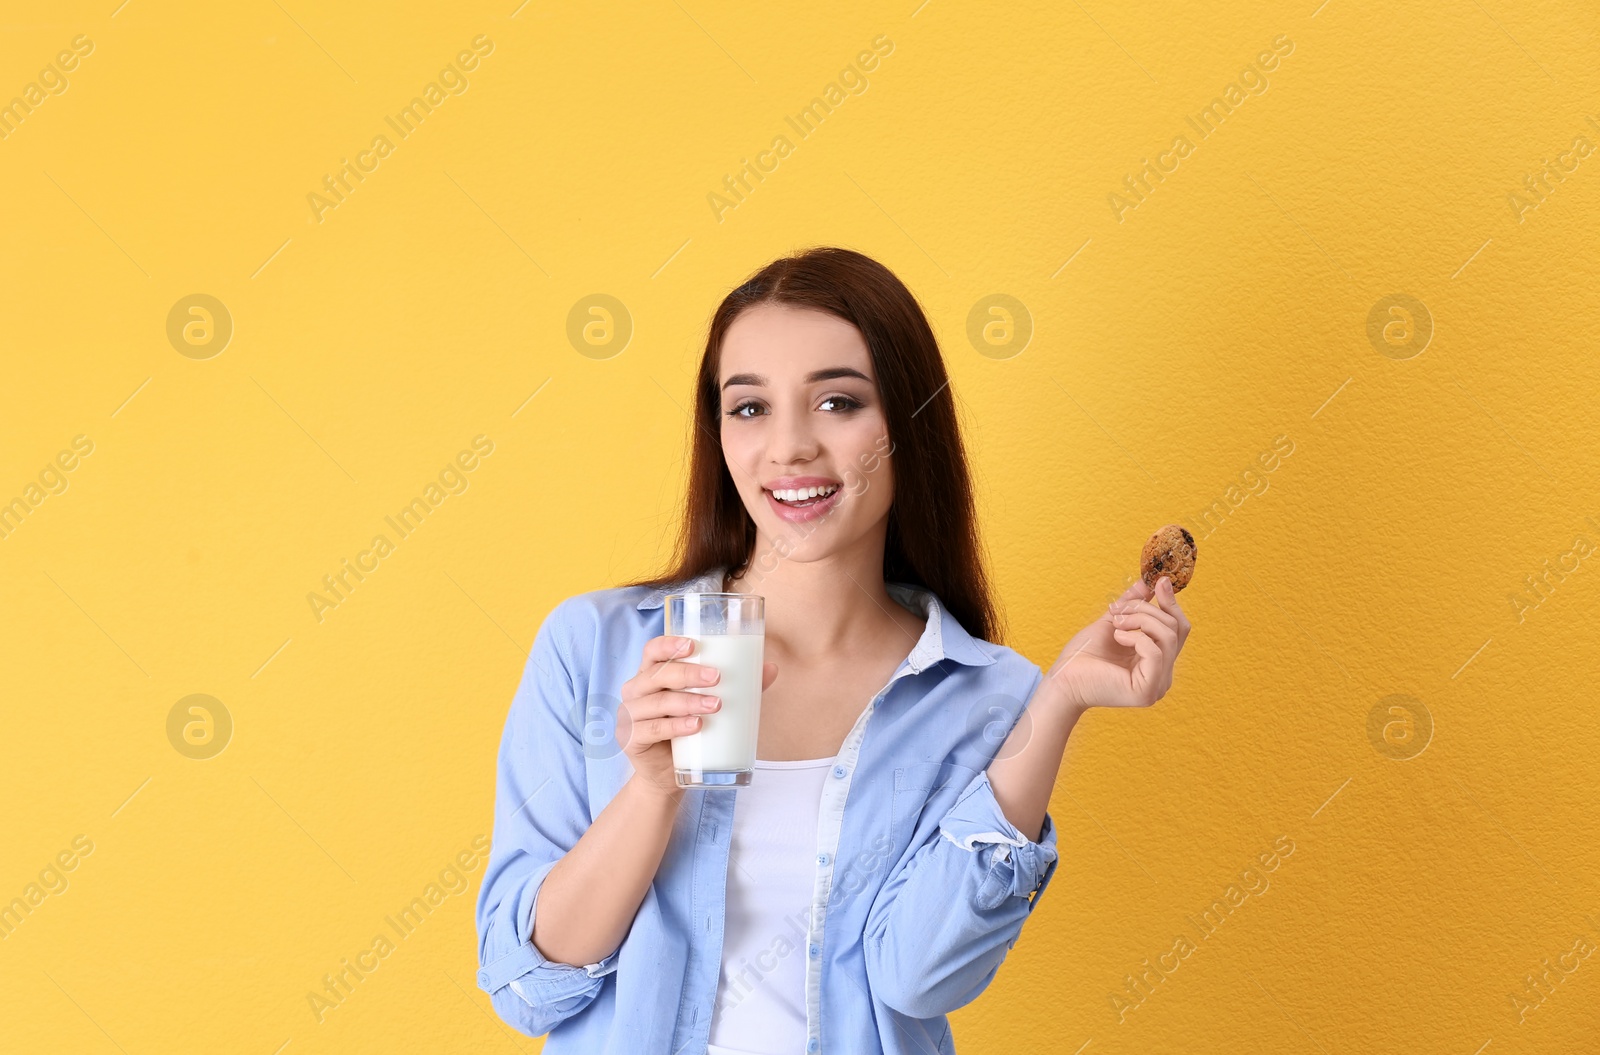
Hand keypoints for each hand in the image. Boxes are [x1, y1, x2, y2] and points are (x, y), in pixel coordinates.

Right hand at [618, 635, 778, 798]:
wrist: (668, 776)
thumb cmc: (689, 732)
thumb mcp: (711, 706)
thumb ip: (739, 687)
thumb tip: (771, 668)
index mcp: (651, 675)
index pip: (652, 651)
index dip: (669, 644)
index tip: (694, 645)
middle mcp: (636, 691)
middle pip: (657, 673)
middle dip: (688, 673)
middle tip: (717, 678)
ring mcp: (630, 716)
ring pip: (656, 701)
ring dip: (687, 701)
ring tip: (715, 705)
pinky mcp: (631, 740)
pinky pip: (651, 729)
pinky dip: (674, 726)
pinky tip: (695, 726)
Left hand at [1044, 576, 1190, 710]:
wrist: (1063, 678)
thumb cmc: (1084, 654)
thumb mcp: (1113, 621)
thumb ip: (1134, 604)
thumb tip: (1152, 581)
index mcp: (1158, 661)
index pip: (1178, 628)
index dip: (1171, 603)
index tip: (1159, 581)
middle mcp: (1163, 674)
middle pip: (1175, 628)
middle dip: (1146, 609)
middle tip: (1118, 610)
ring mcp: (1158, 685)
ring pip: (1168, 637)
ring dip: (1140, 620)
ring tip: (1116, 624)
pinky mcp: (1147, 691)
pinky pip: (1156, 653)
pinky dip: (1136, 637)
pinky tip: (1117, 638)